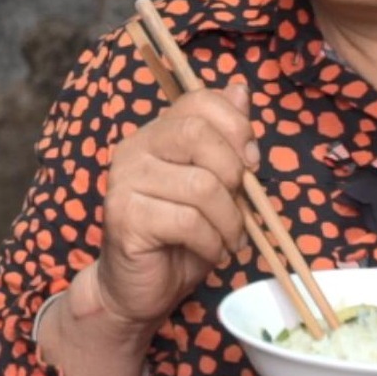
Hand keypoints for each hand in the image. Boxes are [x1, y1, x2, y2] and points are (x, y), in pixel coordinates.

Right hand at [90, 82, 258, 334]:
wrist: (139, 288)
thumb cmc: (182, 238)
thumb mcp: (216, 186)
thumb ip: (227, 141)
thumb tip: (239, 87)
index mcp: (157, 134)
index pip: (199, 100)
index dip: (236, 127)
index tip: (252, 164)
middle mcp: (135, 149)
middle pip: (199, 134)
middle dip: (235, 174)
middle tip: (241, 210)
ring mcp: (125, 182)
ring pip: (201, 185)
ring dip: (230, 221)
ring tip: (229, 240)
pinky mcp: (124, 217)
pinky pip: (187, 221)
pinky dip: (212, 243)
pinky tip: (210, 252)